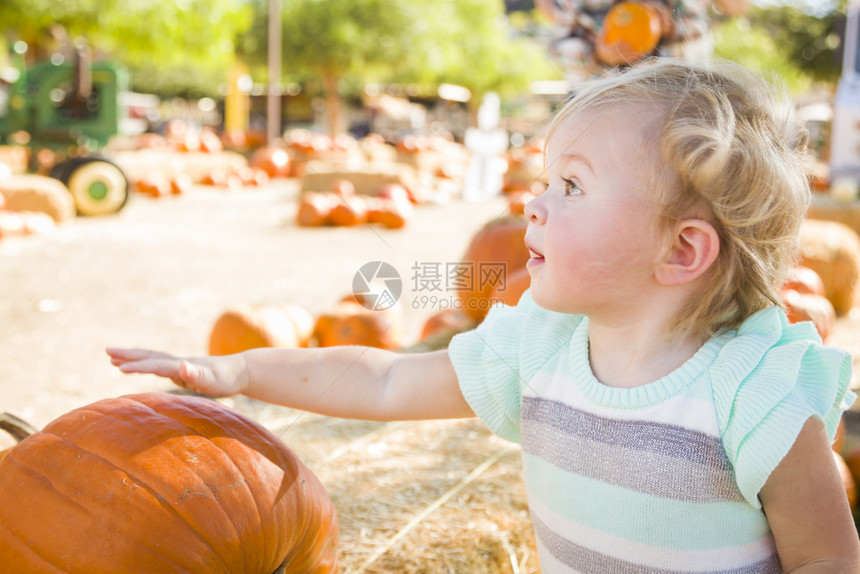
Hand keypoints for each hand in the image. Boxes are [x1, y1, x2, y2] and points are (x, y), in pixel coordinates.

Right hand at [106, 348, 248, 396]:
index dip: (138, 366)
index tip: (118, 367)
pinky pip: (159, 366)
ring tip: (113, 358)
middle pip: (150, 356)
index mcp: (182, 365)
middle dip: (128, 355)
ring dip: (134, 357)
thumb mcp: (213, 380)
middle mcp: (179, 363)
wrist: (242, 370)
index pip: (156, 365)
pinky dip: (146, 364)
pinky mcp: (184, 370)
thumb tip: (182, 366)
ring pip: (152, 359)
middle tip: (107, 351)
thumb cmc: (228, 379)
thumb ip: (198, 374)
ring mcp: (180, 365)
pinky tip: (143, 366)